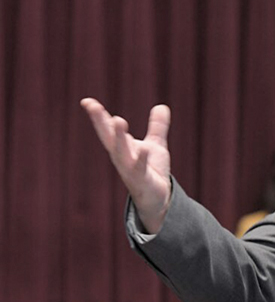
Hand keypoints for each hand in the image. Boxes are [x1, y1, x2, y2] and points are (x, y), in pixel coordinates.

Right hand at [80, 98, 171, 232]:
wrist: (158, 200)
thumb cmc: (151, 172)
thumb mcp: (155, 146)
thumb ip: (157, 127)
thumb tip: (162, 106)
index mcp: (122, 147)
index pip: (107, 129)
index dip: (98, 115)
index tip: (87, 101)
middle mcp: (121, 158)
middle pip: (109, 138)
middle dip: (101, 122)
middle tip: (92, 106)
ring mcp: (130, 170)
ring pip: (121, 152)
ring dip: (119, 137)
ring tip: (118, 120)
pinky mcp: (142, 181)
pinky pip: (140, 169)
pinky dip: (141, 160)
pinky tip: (144, 150)